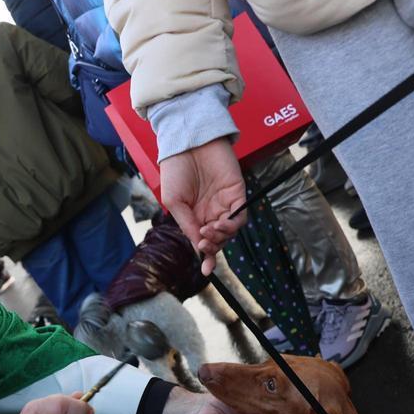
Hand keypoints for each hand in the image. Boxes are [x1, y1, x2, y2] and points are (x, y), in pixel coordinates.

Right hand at [160, 137, 246, 274]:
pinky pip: (240, 216)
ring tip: (208, 231)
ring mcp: (225, 204)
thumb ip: (186, 223)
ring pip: (230, 231)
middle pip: (219, 239)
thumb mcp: (173, 201)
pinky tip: (219, 224)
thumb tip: (198, 244)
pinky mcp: (237, 193)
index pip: (204, 241)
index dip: (207, 257)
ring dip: (221, 237)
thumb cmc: (175, 169)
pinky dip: (231, 225)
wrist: (187, 142)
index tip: (206, 271)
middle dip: (212, 247)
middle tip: (203, 243)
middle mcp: (211, 212)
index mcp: (194, 216)